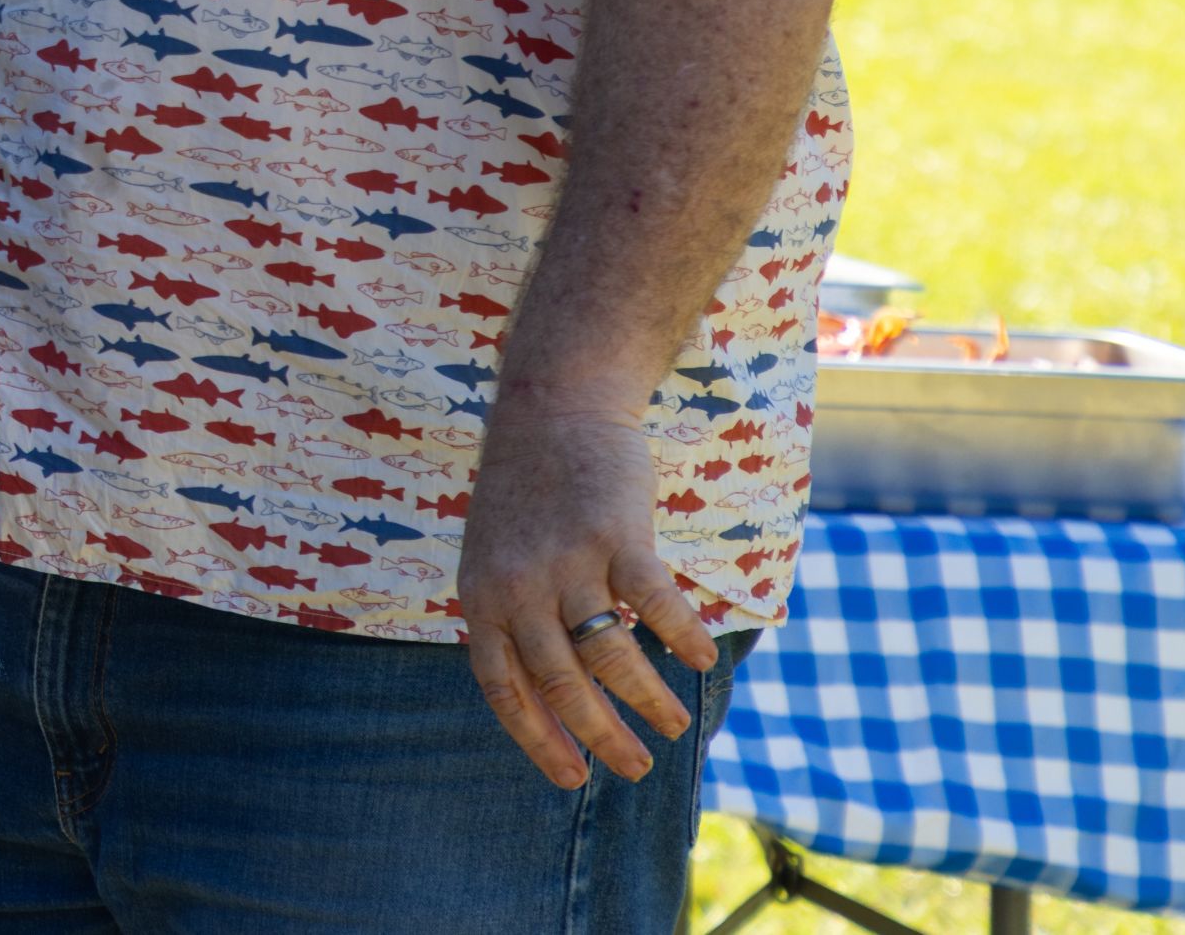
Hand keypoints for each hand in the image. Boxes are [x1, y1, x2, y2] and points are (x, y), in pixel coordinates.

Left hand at [453, 410, 718, 788]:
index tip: (572, 779)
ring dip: (648, 700)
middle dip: (601, 737)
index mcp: (483, 596)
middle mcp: (520, 585)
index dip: (538, 739)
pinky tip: (700, 662)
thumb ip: (517, 618)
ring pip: (612, 655)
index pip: (504, 688)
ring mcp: (568, 560)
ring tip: (675, 726)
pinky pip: (656, 602)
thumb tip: (554, 699)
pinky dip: (682, 637)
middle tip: (635, 769)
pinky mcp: (616, 534)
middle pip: (562, 684)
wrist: (551, 406)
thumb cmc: (527, 492)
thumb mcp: (496, 556)